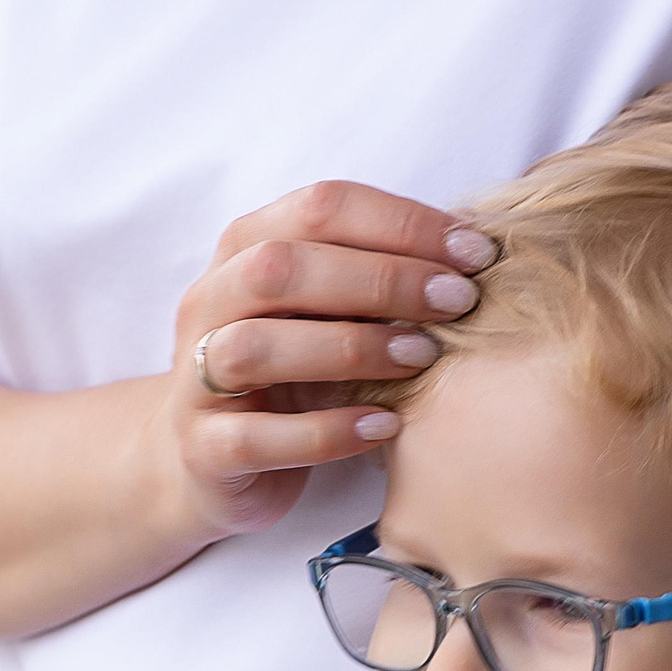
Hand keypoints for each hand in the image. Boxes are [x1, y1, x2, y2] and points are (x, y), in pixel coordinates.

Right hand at [149, 180, 494, 543]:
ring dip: (350, 348)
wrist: (209, 462)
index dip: (401, 223)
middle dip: (380, 279)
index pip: (319, 208)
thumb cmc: (290, 374)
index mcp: (244, 249)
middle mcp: (209, 303)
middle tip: (457, 301)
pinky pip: (257, 438)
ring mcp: (196, 378)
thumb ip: (372, 278)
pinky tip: (385, 426)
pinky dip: (326, 432)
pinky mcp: (204, 450)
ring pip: (255, 348)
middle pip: (280, 269)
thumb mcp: (325, 312)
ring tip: (421, 357)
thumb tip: (473, 254)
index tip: (476, 253)